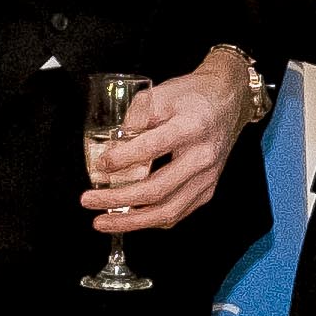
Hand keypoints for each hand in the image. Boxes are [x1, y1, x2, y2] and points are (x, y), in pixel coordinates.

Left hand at [86, 49, 255, 234]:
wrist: (227, 101)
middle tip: (89, 200)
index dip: (123, 159)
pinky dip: (150, 220)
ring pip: (168, 211)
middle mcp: (202, 157)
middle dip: (118, 199)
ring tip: (103, 221)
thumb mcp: (160, 94)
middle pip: (157, 189)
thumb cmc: (191, 96)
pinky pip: (177, 213)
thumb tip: (110, 148)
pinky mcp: (207, 189)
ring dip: (131, 221)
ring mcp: (207, 177)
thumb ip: (134, 119)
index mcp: (191, 127)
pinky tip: (129, 219)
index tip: (100, 165)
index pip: (152, 148)